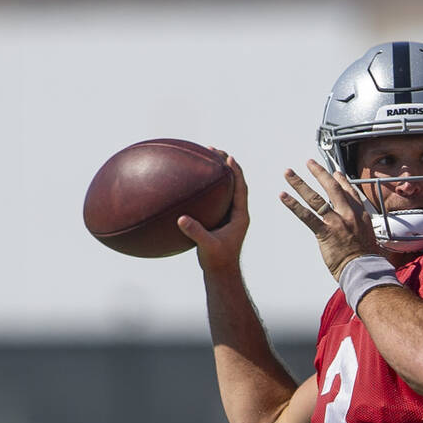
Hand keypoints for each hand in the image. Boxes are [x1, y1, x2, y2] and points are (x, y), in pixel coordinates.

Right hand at [178, 150, 249, 273]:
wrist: (221, 271)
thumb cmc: (218, 260)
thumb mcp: (207, 246)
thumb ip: (196, 232)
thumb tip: (181, 219)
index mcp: (240, 216)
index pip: (241, 188)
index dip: (236, 172)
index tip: (228, 157)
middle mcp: (237, 212)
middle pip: (235, 183)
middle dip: (226, 165)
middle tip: (213, 150)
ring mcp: (229, 215)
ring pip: (226, 189)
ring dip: (217, 173)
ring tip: (205, 158)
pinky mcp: (220, 219)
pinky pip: (216, 198)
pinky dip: (208, 187)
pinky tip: (193, 182)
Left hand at [280, 159, 378, 280]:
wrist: (365, 269)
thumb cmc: (367, 259)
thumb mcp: (368, 238)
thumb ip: (361, 228)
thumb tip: (357, 230)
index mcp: (360, 215)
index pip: (349, 191)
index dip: (341, 180)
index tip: (335, 173)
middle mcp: (348, 214)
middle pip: (332, 187)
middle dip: (319, 172)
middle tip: (309, 163)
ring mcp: (336, 222)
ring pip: (316, 198)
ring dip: (300, 183)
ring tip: (289, 174)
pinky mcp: (325, 232)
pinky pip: (306, 215)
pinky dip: (293, 204)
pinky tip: (284, 196)